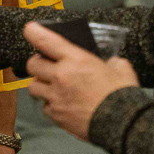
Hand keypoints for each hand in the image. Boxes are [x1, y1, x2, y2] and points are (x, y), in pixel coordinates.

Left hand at [25, 22, 139, 139]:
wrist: (122, 124)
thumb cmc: (121, 95)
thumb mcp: (121, 68)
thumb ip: (111, 62)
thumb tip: (111, 63)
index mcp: (76, 59)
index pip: (45, 40)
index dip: (34, 32)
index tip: (30, 29)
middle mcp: (61, 76)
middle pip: (32, 65)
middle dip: (37, 63)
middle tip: (47, 65)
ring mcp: (56, 97)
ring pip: (33, 87)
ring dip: (41, 84)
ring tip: (52, 86)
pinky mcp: (56, 115)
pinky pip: (45, 107)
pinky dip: (51, 104)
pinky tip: (63, 104)